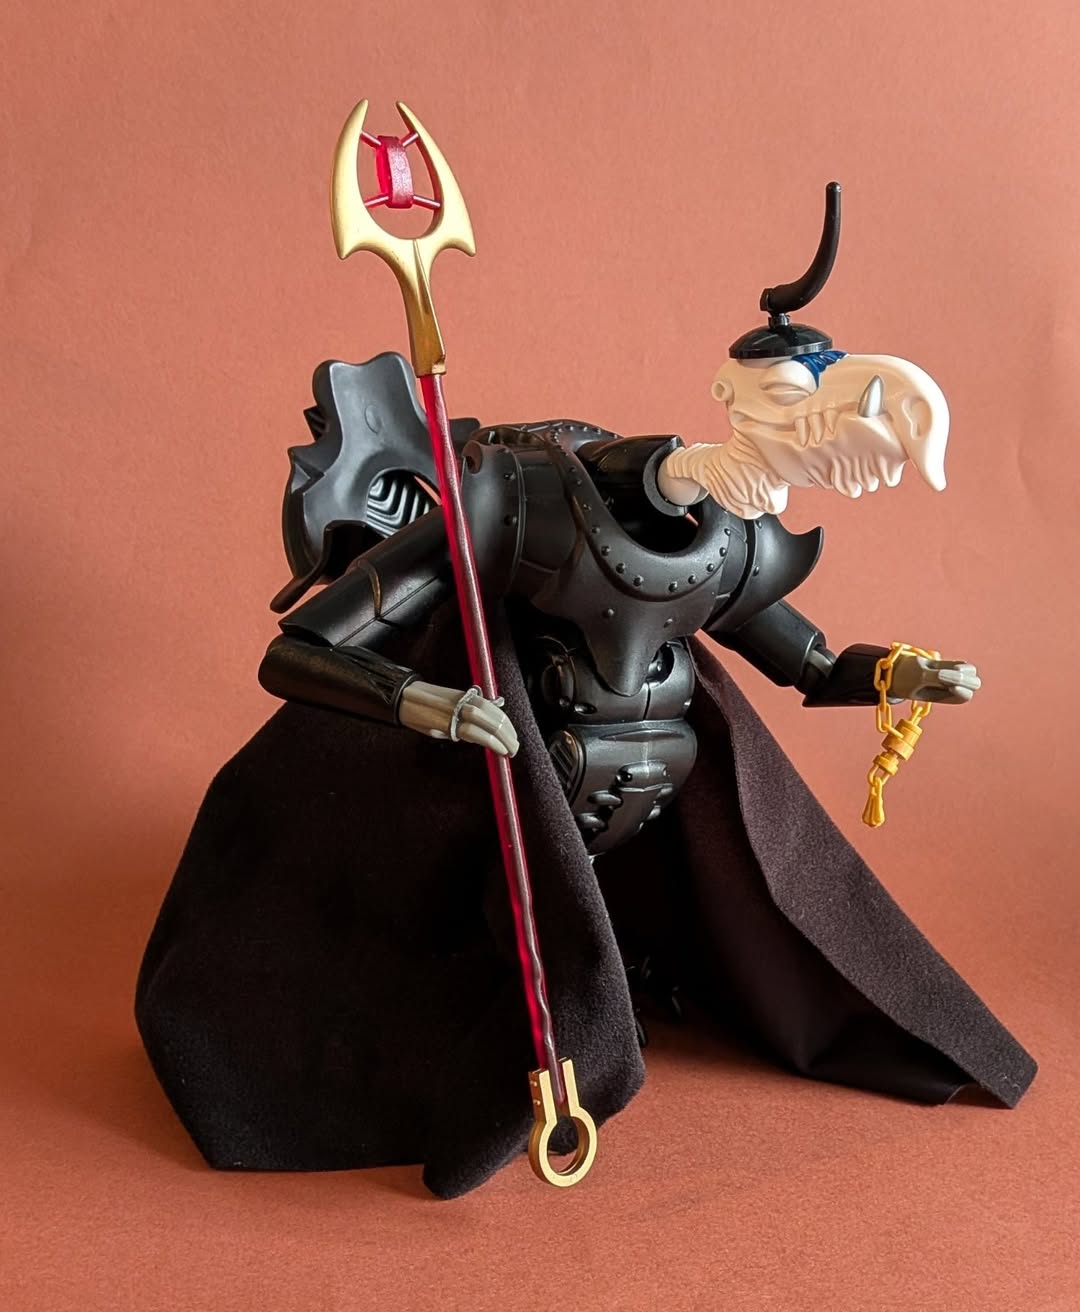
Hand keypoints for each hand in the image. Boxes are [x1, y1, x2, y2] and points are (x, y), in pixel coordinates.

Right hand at [399, 681, 519, 754]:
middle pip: (493, 716)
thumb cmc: (425, 708)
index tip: (512, 736)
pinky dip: (489, 741)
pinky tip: (497, 749)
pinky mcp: (446, 723)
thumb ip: (465, 718)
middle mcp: (463, 702)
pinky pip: (472, 731)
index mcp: (466, 696)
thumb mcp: (448, 708)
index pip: (493, 708)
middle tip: (515, 747)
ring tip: (510, 751)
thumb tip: (482, 734)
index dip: (505, 723)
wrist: (403, 699)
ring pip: (486, 724)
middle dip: (507, 733)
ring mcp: (455, 712)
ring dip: (501, 739)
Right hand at [889, 654, 981, 703]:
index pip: (966, 695)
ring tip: (949, 668)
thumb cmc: (906, 677)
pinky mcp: (948, 666)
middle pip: (974, 684)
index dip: (961, 686)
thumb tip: (958, 674)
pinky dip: (958, 664)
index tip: (945, 679)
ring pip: (971, 672)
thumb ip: (939, 676)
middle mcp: (952, 688)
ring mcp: (952, 676)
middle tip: (948, 672)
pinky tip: (947, 666)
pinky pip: (962, 664)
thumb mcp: (920, 676)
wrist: (894, 671)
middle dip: (965, 677)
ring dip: (964, 669)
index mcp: (947, 698)